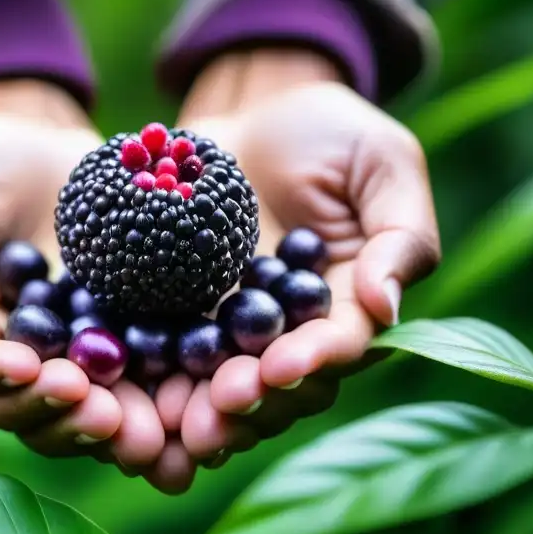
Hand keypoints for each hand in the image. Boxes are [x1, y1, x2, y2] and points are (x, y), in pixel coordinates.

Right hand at [0, 79, 165, 471]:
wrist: (39, 140)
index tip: (28, 367)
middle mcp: (13, 355)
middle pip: (28, 406)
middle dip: (63, 416)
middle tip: (102, 415)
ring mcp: (71, 352)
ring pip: (86, 408)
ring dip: (117, 426)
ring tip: (150, 433)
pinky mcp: (124, 335)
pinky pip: (143, 375)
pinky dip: (164, 396)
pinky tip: (194, 406)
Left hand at [172, 49, 441, 466]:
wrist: (249, 108)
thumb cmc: (331, 130)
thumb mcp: (381, 163)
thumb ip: (400, 233)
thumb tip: (386, 309)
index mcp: (348, 304)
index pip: (338, 344)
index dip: (311, 361)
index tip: (281, 367)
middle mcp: (291, 330)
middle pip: (277, 382)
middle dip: (252, 400)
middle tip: (222, 407)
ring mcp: (232, 326)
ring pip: (221, 383)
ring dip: (202, 408)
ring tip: (178, 425)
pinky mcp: (179, 312)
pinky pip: (166, 352)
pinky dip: (152, 377)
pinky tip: (133, 392)